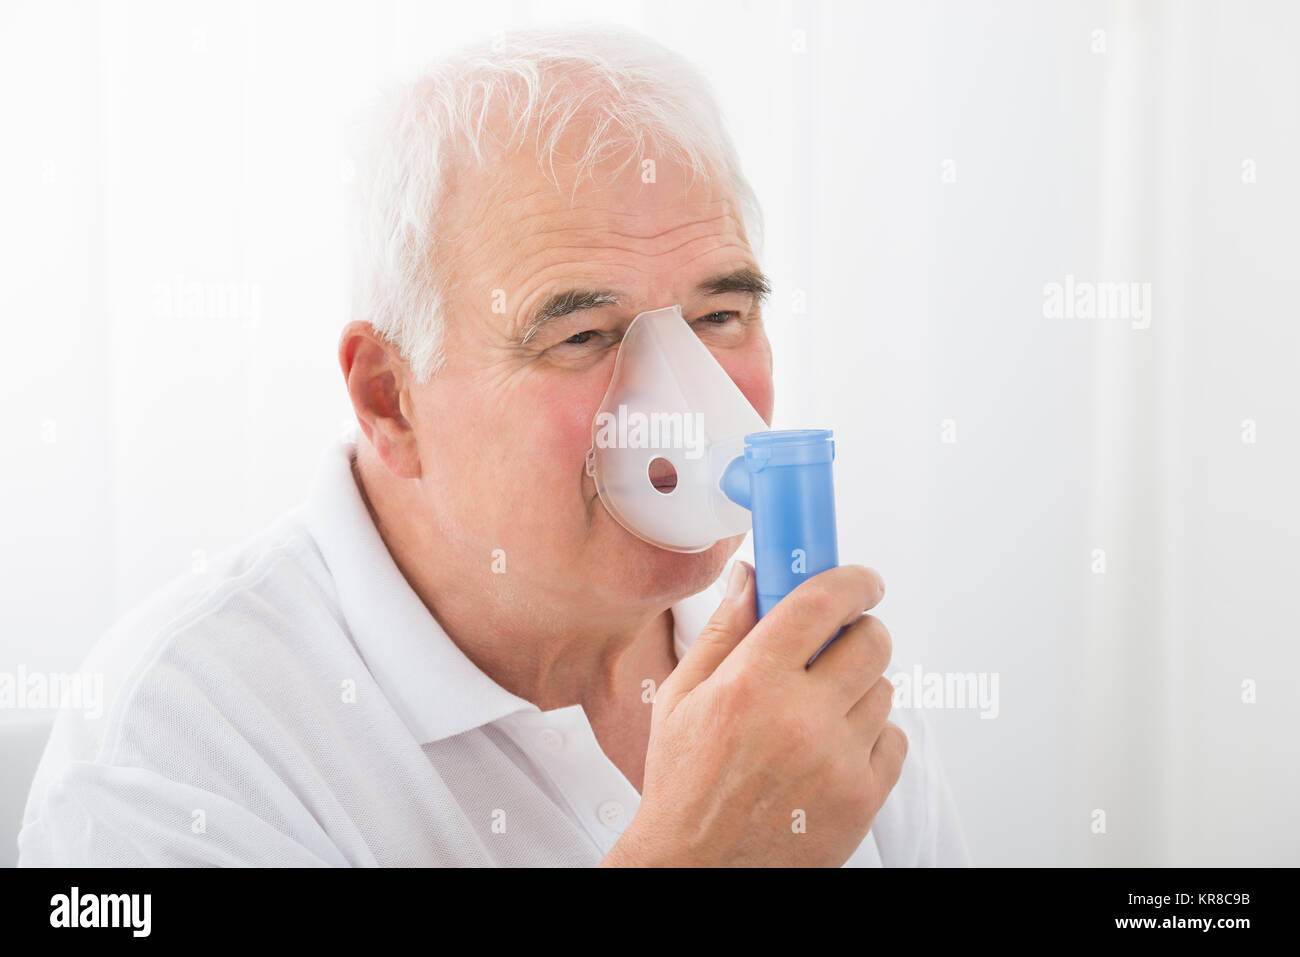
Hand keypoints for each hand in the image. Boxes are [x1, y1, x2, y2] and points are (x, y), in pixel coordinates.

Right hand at [600, 561, 905, 866]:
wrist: (696, 868)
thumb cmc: (684, 783)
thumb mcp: (682, 697)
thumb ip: (724, 631)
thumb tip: (749, 577)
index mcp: (751, 683)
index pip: (821, 603)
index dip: (852, 580)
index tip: (862, 580)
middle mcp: (801, 718)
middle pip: (872, 642)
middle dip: (859, 632)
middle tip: (839, 643)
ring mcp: (838, 761)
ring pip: (885, 690)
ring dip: (860, 688)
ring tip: (820, 710)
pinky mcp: (862, 799)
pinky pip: (895, 741)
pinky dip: (871, 737)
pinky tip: (833, 748)